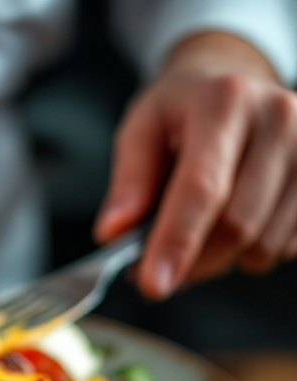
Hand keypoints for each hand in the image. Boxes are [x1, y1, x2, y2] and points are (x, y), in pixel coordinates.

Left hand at [95, 32, 296, 298]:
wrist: (235, 82)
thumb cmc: (181, 112)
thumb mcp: (140, 130)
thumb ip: (128, 182)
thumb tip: (114, 231)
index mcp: (224, 102)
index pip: (202, 187)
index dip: (176, 241)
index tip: (153, 284)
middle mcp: (278, 118)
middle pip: (237, 224)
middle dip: (193, 261)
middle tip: (159, 267)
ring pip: (264, 242)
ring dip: (222, 260)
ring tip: (197, 235)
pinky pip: (288, 245)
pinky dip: (251, 253)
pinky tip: (234, 226)